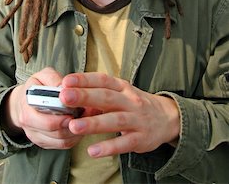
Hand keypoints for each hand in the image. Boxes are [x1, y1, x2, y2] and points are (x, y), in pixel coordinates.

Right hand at [2, 67, 82, 149]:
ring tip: (86, 119)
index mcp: (27, 109)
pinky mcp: (45, 143)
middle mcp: (29, 126)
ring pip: (61, 141)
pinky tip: (81, 126)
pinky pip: (63, 145)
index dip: (63, 117)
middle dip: (72, 124)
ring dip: (76, 131)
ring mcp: (37, 136)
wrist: (24, 101)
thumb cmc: (36, 87)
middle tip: (84, 114)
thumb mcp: (42, 76)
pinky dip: (75, 137)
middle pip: (55, 132)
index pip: (46, 120)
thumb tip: (64, 87)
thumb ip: (53, 79)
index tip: (76, 109)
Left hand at [60, 72, 179, 157]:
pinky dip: (108, 147)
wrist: (166, 118)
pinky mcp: (141, 139)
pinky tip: (92, 150)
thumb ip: (98, 93)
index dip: (85, 79)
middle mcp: (130, 100)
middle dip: (84, 97)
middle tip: (64, 97)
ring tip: (73, 126)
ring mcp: (137, 119)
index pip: (102, 80)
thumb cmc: (134, 103)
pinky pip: (124, 143)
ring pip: (114, 120)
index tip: (66, 81)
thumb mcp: (120, 93)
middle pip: (106, 97)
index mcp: (122, 87)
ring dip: (93, 123)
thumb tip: (70, 92)